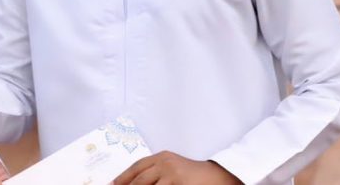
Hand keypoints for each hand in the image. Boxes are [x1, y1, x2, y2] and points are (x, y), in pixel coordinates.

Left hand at [112, 151, 240, 184]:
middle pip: (139, 180)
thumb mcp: (171, 168)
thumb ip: (154, 173)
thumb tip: (132, 182)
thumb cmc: (192, 175)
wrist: (217, 177)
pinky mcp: (178, 184)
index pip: (136, 167)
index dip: (122, 178)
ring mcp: (172, 175)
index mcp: (161, 157)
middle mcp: (165, 163)